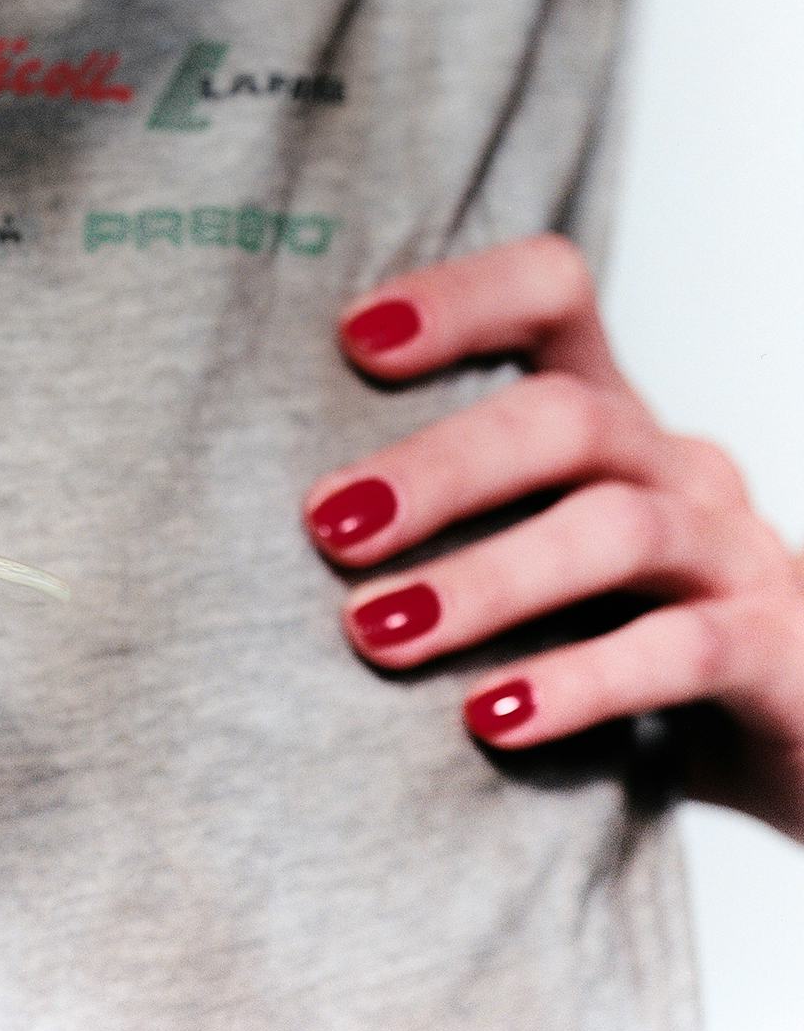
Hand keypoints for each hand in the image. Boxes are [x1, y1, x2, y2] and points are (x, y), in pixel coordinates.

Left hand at [304, 235, 803, 836]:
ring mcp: (735, 551)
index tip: (349, 337)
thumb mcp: (538, 553)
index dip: (460, 297)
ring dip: (486, 579)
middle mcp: (676, 463)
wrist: (792, 737)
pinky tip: (492, 716)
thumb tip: (278, 516)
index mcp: (611, 415)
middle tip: (325, 527)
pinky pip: (682, 649)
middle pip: (564, 418)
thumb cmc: (624, 634)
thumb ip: (447, 517)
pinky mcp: (778, 649)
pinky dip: (581, 681)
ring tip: (376, 631)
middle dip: (437, 469)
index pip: (552, 293)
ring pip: (614, 530)